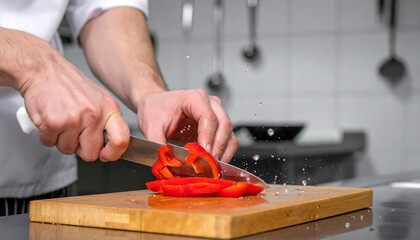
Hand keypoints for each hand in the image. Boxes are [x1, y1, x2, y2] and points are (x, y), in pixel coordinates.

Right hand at [1, 28, 129, 161]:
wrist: (44, 70)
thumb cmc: (71, 86)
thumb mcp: (99, 100)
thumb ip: (107, 123)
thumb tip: (111, 148)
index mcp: (110, 109)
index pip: (122, 140)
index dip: (113, 153)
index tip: (105, 155)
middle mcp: (94, 115)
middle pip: (90, 154)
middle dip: (80, 148)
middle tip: (75, 132)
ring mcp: (74, 119)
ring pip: (68, 150)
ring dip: (62, 140)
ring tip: (62, 121)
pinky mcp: (53, 122)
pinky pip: (49, 143)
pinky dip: (47, 135)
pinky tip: (50, 119)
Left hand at [137, 89, 238, 162]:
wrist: (155, 105)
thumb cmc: (155, 110)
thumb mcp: (151, 126)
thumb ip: (157, 143)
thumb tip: (167, 160)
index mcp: (194, 98)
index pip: (208, 117)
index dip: (208, 138)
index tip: (203, 155)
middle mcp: (210, 103)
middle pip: (224, 125)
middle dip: (218, 148)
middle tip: (208, 165)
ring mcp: (217, 113)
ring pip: (230, 134)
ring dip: (223, 152)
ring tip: (211, 167)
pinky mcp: (218, 125)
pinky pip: (229, 140)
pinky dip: (224, 153)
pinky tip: (212, 163)